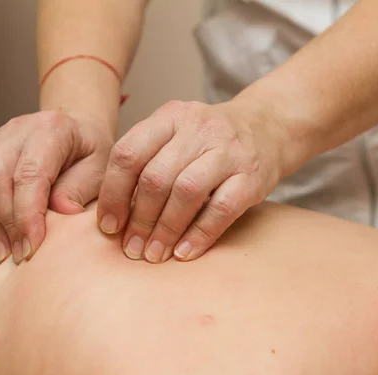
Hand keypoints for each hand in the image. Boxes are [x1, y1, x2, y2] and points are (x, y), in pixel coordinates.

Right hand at [0, 110, 113, 265]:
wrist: (78, 131)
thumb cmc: (92, 153)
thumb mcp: (101, 168)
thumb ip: (81, 188)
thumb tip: (63, 212)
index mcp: (50, 129)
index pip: (30, 174)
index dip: (28, 214)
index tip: (33, 247)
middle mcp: (16, 130)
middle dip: (6, 224)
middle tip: (19, 257)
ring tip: (2, 258)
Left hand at [96, 99, 287, 262]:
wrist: (268, 127)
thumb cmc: (209, 141)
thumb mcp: (176, 134)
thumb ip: (146, 161)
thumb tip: (114, 213)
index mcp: (170, 116)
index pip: (128, 153)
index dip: (113, 194)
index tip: (109, 226)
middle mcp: (198, 128)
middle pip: (156, 177)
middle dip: (139, 219)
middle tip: (132, 248)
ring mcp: (228, 151)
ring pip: (187, 192)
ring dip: (165, 229)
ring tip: (154, 254)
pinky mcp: (252, 176)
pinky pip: (221, 209)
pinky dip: (199, 235)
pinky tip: (184, 252)